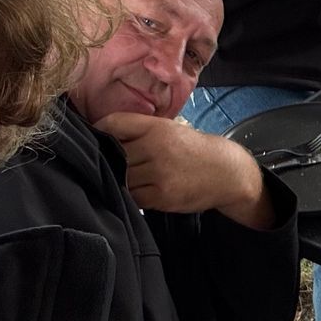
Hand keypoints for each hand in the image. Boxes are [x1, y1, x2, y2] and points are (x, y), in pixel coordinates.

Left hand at [96, 113, 274, 228]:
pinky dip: (131, 195)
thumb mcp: (170, 130)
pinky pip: (133, 197)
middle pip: (114, 153)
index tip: (94, 136)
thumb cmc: (192, 149)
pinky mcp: (161, 196)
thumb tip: (102, 135)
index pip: (114, 123)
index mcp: (157, 127)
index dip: (99, 129)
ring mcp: (159, 174)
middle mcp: (156, 148)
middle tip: (106, 161)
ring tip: (124, 177)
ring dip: (119, 179)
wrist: (225, 172)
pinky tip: (138, 190)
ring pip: (121, 177)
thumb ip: (140, 130)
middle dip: (108, 158)